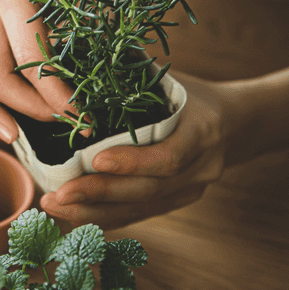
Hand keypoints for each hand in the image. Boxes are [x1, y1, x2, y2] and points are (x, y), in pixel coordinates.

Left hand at [40, 72, 227, 228]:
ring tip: (54, 207)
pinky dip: (103, 216)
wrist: (234, 123)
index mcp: (203, 130)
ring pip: (139, 208)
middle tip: (58, 195)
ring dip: (92, 211)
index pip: (170, 156)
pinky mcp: (176, 203)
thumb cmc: (190, 95)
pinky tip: (71, 214)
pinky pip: (137, 215)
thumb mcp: (170, 82)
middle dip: (99, 193)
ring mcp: (190, 190)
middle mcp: (201, 167)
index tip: (95, 161)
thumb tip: (78, 73)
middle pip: (148, 189)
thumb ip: (133, 84)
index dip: (133, 162)